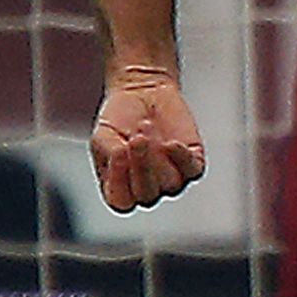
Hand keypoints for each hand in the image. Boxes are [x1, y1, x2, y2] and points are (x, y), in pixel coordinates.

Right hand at [90, 64, 203, 213]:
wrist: (143, 94)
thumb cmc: (121, 118)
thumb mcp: (104, 135)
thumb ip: (109, 151)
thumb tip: (123, 157)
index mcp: (121, 187)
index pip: (122, 203)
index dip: (119, 183)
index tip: (117, 154)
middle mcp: (147, 187)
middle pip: (147, 196)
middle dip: (141, 167)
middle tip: (136, 139)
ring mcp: (171, 178)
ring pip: (170, 185)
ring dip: (158, 158)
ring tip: (146, 127)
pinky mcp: (192, 164)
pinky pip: (192, 171)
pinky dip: (182, 158)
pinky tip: (171, 144)